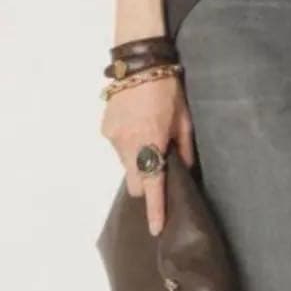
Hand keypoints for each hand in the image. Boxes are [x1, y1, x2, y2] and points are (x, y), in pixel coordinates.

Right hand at [100, 76, 194, 235]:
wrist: (138, 61)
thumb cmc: (167, 89)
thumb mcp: (184, 121)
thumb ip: (184, 151)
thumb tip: (185, 172)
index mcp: (150, 143)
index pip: (153, 186)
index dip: (156, 209)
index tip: (156, 228)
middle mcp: (127, 144)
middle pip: (135, 183)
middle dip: (147, 183)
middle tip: (160, 167)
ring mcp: (113, 137)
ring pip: (126, 166)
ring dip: (138, 161)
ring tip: (150, 136)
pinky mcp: (105, 129)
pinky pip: (119, 149)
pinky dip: (129, 146)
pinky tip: (138, 127)